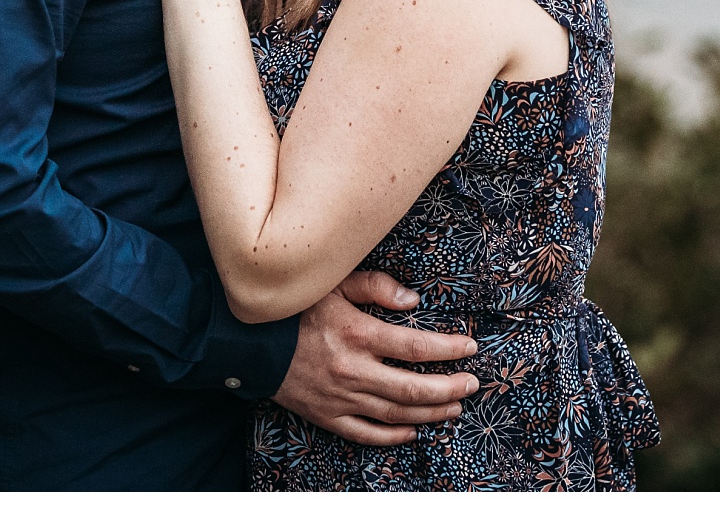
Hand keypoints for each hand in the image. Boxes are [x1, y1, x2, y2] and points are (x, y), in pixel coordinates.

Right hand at [273, 271, 480, 446]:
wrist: (247, 341)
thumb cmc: (293, 307)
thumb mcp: (333, 283)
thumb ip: (375, 286)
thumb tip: (414, 301)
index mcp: (357, 334)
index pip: (416, 347)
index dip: (449, 350)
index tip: (470, 348)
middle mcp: (352, 370)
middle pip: (413, 389)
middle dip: (450, 388)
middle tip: (472, 385)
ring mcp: (339, 397)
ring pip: (395, 415)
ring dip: (430, 412)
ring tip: (454, 407)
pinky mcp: (325, 415)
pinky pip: (365, 433)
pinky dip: (393, 436)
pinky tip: (413, 431)